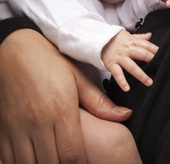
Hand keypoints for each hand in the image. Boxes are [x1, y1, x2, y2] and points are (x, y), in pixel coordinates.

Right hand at [0, 29, 131, 163]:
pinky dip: (22, 163)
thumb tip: (125, 115)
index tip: (86, 162)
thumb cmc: (48, 61)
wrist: (15, 49)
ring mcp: (17, 126)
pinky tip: (34, 157)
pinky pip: (10, 158)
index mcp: (60, 109)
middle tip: (71, 161)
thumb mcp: (77, 77)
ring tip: (54, 159)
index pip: (72, 154)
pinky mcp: (3, 127)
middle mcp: (37, 121)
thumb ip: (98, 101)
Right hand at [101, 30, 157, 91]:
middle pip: (141, 54)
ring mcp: (119, 57)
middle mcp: (127, 49)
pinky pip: (117, 74)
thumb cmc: (115, 40)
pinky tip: (127, 88)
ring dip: (141, 75)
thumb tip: (151, 35)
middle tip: (161, 67)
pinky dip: (122, 81)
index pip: (147, 45)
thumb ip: (140, 37)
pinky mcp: (112, 64)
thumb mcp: (128, 36)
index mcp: (132, 42)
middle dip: (151, 60)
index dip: (156, 50)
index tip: (164, 55)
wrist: (99, 40)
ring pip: (132, 66)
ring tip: (149, 82)